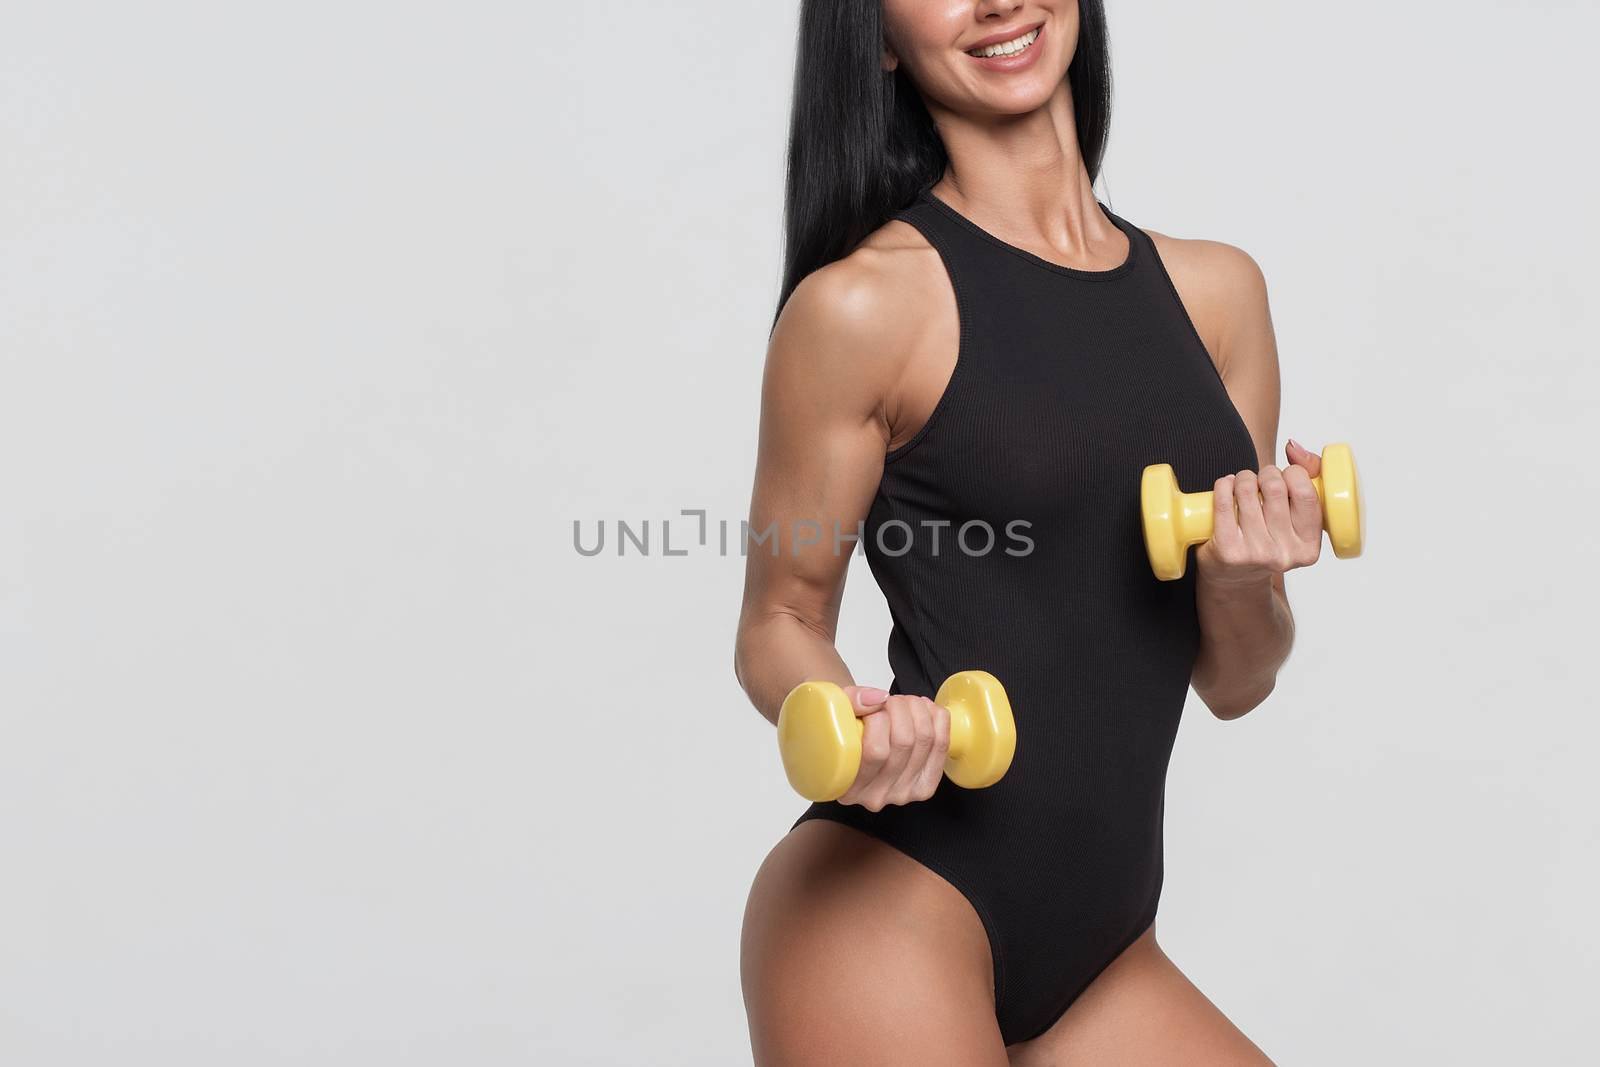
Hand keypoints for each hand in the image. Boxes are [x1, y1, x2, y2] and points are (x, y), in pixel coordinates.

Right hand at [836, 685, 950, 811]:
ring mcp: (903, 794)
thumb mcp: (832, 713)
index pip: (875, 750)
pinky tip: (925, 709)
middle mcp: (876, 796)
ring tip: (904, 702)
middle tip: (889, 700)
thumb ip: (849, 702)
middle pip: (904, 743)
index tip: (872, 704)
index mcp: (847, 787)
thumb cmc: (841, 734)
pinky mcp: (925, 786)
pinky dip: (938, 720)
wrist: (851, 752)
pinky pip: (941, 747)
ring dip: (918, 710)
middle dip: (900, 708)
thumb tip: (877, 698)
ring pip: (925, 740)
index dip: (879, 717)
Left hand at [1194, 438, 1323, 586]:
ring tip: (1241, 484)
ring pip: (1247, 491)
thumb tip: (1293, 447)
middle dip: (1265, 474)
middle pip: (1274, 487)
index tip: (1285, 476)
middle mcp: (1285, 554)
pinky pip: (1223, 503)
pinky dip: (1223, 486)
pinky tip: (1226, 486)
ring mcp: (1256, 554)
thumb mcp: (1296, 519)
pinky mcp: (1228, 551)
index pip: (1306, 492)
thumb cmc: (1268, 539)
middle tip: (1260, 481)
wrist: (1235, 579)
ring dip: (1242, 478)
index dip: (1292, 473)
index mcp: (1309, 546)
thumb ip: (1308, 477)